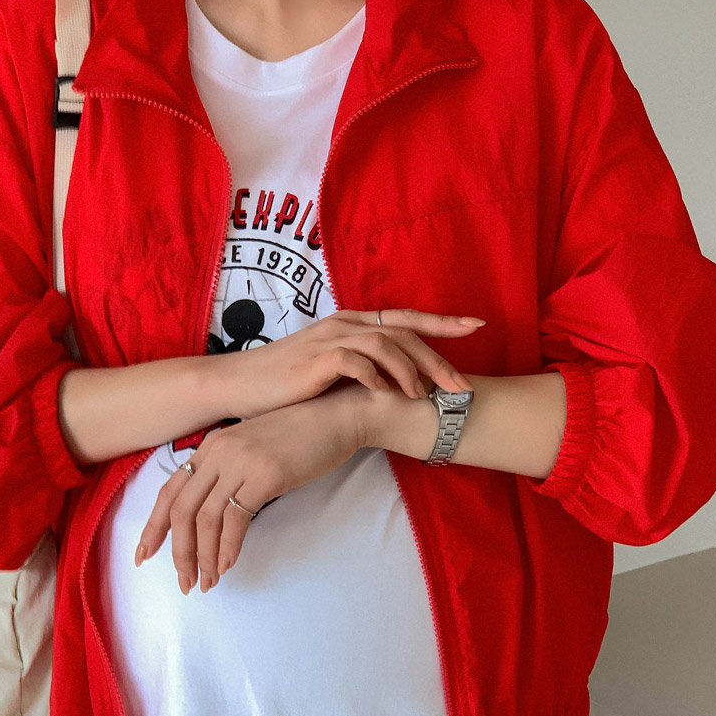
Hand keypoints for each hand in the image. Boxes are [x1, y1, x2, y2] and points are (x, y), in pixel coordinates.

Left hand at [134, 387, 366, 591]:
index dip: (154, 527)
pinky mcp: (265, 475)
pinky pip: (236, 519)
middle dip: (179, 552)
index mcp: (211, 446)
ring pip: (205, 519)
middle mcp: (218, 451)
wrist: (339, 415)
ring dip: (204, 557)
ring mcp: (240, 461)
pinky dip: (229, 547)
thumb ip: (229, 473)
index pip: (169, 491)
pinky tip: (229, 564)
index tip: (145, 555)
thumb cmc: (302, 437)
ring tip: (208, 582)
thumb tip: (213, 515)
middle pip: (181, 510)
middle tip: (184, 583)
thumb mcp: (253, 449)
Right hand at [228, 306, 484, 417]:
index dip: (442, 321)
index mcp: (352, 324)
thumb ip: (362, 370)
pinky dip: (377, 377)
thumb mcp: (330, 372)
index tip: (476, 326)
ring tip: (426, 397)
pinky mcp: (316, 360)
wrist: (240, 386)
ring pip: (386, 343)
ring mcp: (331, 339)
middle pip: (404, 331)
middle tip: (462, 384)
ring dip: (410, 370)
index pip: (405, 319)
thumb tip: (396, 385)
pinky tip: (388, 395)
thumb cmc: (285, 384)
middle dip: (438, 356)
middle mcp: (345, 324)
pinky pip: (357, 361)